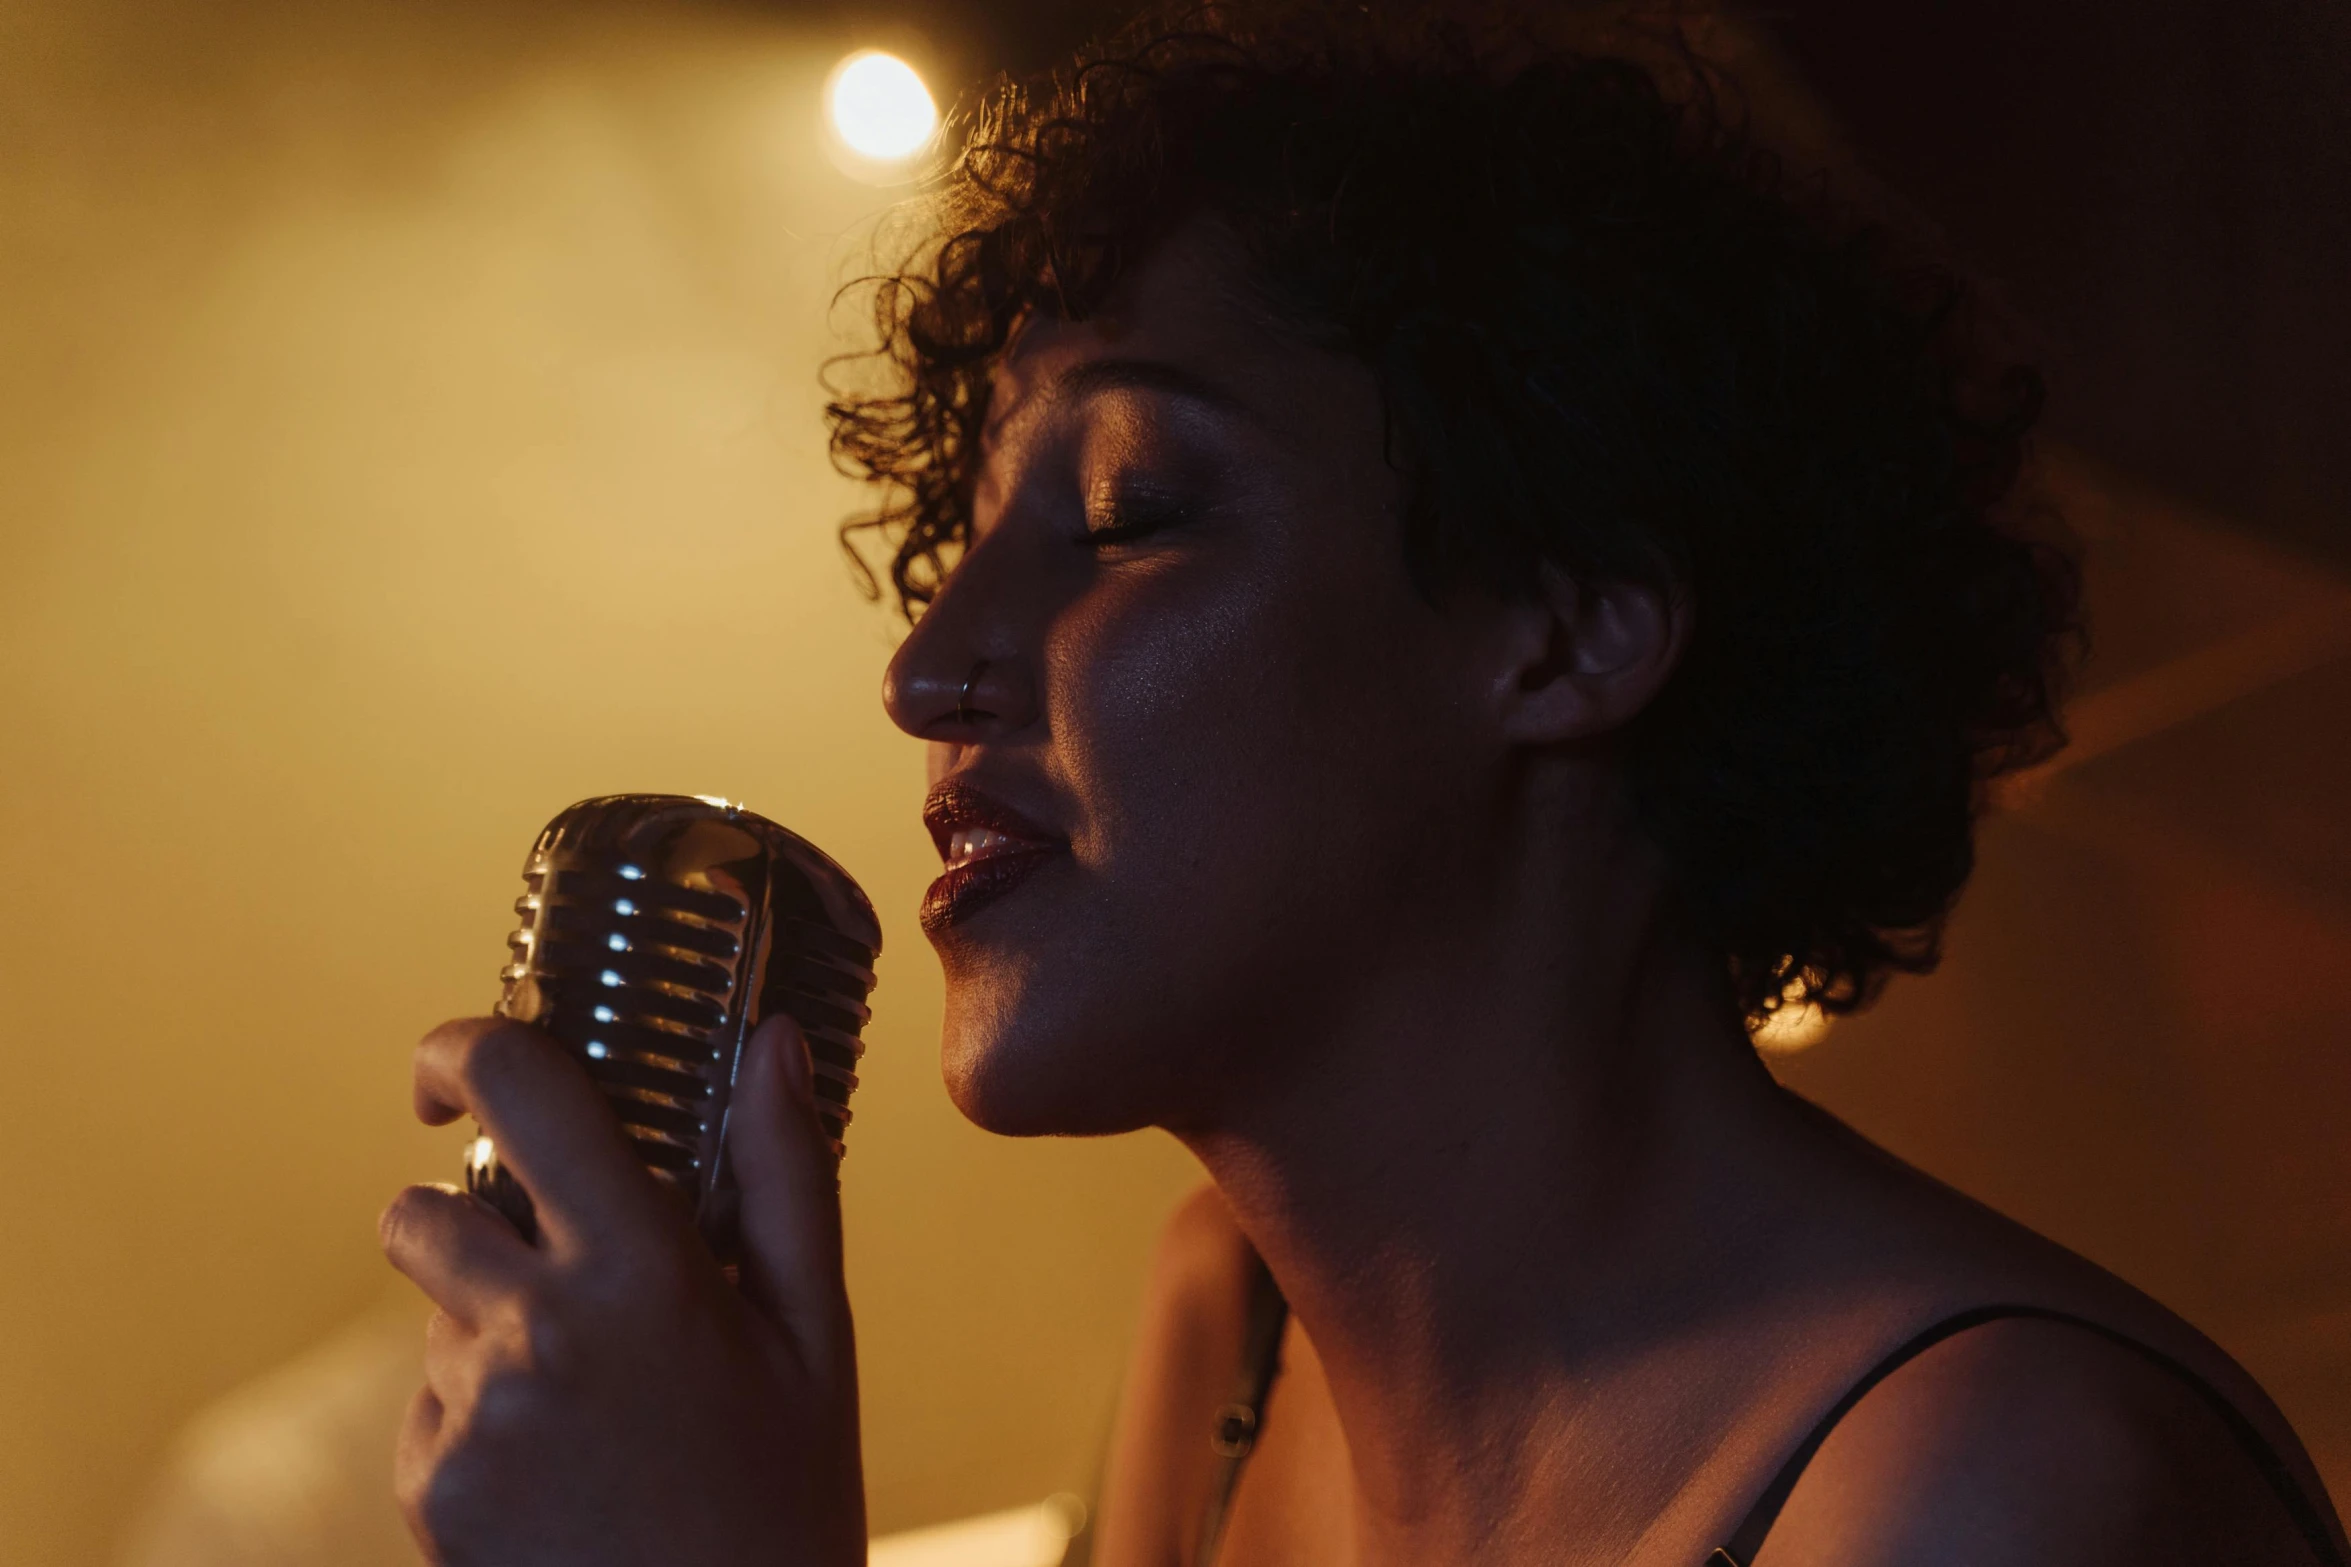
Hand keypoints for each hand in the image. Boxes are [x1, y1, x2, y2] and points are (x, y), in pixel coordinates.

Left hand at [379, 1013, 862, 1566]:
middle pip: (426, 1210)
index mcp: (641, 1270)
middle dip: (477, 1221)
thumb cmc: (785, 1506)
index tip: (456, 1061)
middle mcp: (536, 1330)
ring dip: (488, 1324)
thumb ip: (786, 1177)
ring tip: (595, 1403)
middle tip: (569, 1276)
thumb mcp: (816, 1338)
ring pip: (434, 1314)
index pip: (516, 1091)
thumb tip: (774, 1041)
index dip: (459, 1048)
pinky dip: (477, 1414)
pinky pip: (429, 1404)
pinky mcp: (429, 1487)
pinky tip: (564, 1469)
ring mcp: (469, 1416)